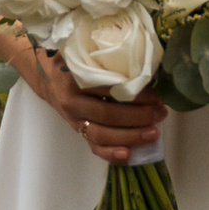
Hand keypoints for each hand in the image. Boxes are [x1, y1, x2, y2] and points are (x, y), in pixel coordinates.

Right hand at [11, 38, 167, 167]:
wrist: (48, 77)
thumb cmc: (73, 62)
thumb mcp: (86, 54)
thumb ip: (108, 59)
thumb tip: (146, 68)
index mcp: (75, 79)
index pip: (108, 90)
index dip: (134, 95)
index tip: (156, 97)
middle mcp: (72, 102)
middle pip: (107, 115)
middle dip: (137, 117)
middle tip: (160, 114)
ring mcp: (74, 120)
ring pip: (101, 135)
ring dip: (129, 137)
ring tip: (153, 134)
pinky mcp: (78, 132)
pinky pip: (94, 147)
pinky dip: (110, 154)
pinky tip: (128, 154)